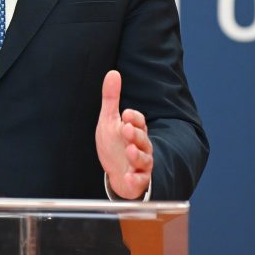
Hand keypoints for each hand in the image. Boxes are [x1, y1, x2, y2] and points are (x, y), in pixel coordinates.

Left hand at [95, 70, 152, 198]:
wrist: (116, 173)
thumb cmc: (113, 145)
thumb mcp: (109, 120)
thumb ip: (111, 98)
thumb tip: (113, 73)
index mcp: (134, 131)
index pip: (139, 122)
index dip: (134, 118)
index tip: (126, 114)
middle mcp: (141, 147)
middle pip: (143, 139)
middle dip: (136, 134)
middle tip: (126, 129)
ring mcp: (141, 164)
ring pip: (145, 159)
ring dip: (138, 155)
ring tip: (130, 151)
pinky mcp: (137, 180)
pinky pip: (140, 181)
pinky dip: (135, 180)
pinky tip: (129, 177)